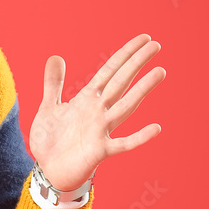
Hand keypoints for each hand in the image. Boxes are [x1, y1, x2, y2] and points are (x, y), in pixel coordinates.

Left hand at [29, 33, 165, 190]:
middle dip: (137, 64)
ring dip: (142, 90)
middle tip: (156, 45)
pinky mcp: (100, 151)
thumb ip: (53, 83)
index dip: (125, 54)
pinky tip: (156, 128)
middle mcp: (99, 111)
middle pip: (121, 82)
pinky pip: (123, 144)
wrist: (48, 170)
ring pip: (126, 106)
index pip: (110, 71)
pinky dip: (139, 137)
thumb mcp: (49, 107)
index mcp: (87, 99)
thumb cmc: (51, 140)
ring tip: (160, 72)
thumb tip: (56, 56)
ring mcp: (102, 130)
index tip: (144, 39)